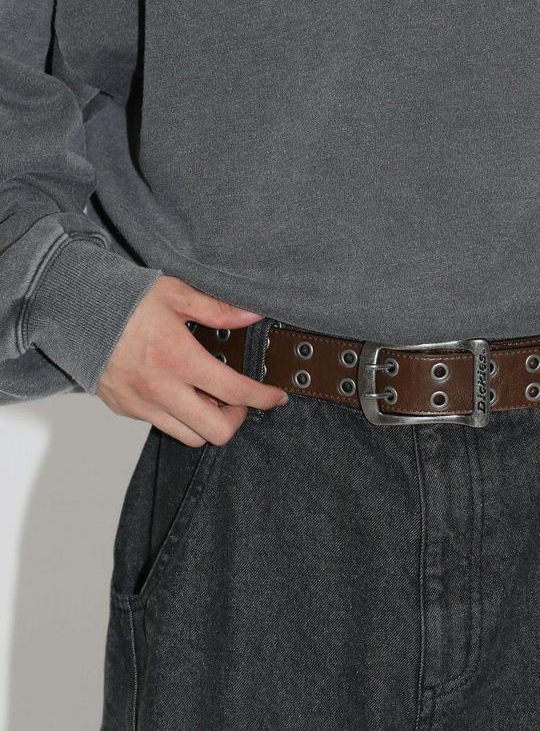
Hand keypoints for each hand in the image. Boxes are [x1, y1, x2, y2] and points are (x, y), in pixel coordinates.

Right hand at [97, 275, 287, 446]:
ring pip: (190, 437)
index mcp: (178, 358)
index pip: (235, 392)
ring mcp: (141, 404)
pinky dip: (179, 416)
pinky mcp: (126, 409)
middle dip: (236, 419)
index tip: (276, 397)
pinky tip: (179, 391)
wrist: (72, 309)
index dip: (263, 398)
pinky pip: (163, 425)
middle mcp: (161, 388)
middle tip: (237, 400)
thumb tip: (253, 315)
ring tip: (207, 395)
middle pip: (216, 431)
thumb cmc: (122, 298)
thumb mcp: (175, 294)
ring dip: (207, 422)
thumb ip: (218, 309)